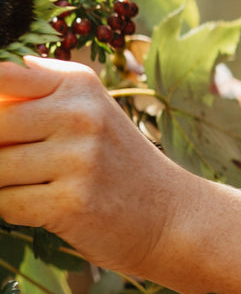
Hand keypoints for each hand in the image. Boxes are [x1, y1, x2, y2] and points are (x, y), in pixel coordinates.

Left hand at [0, 57, 185, 277]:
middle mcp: (81, 115)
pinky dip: (15, 209)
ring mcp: (79, 159)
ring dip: (5, 184)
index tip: (6, 126)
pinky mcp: (72, 202)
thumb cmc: (117, 164)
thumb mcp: (88, 112)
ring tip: (39, 187)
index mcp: (78, 85)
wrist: (171, 216)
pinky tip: (47, 207)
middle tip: (24, 164)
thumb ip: (35, 95)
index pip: (3, 77)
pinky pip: (7, 203)